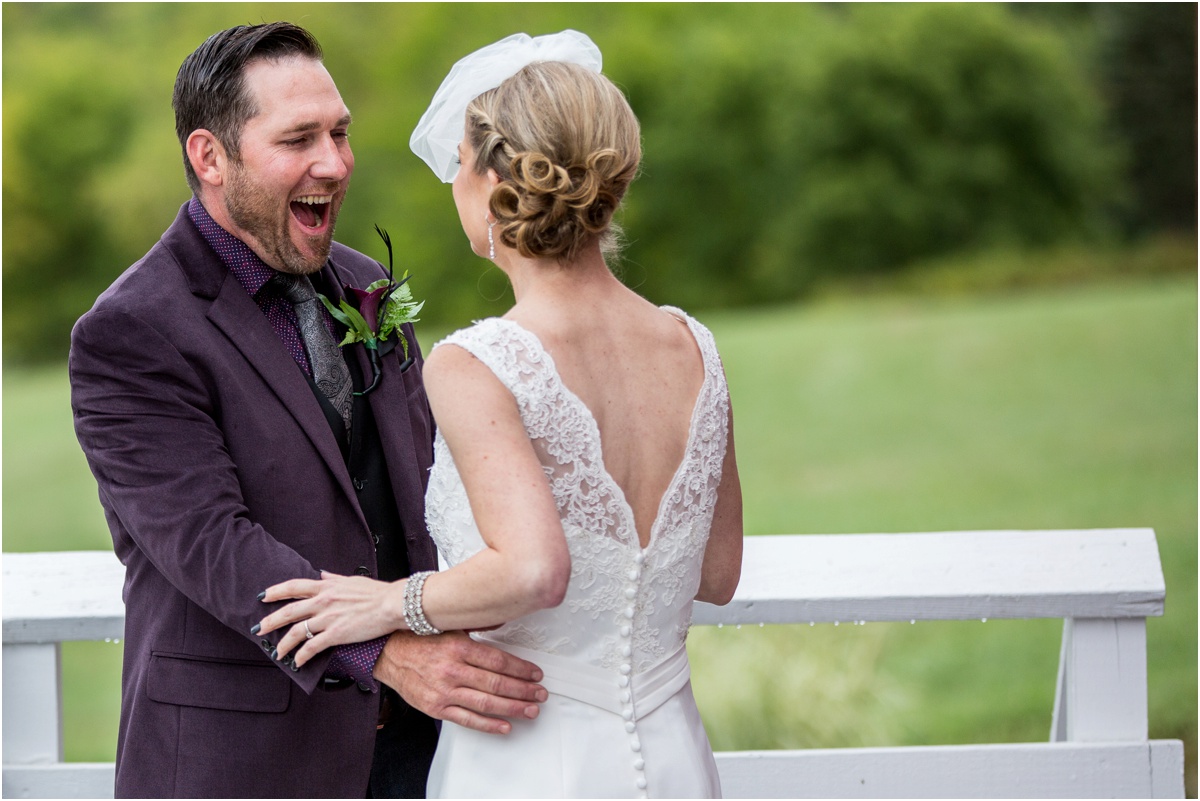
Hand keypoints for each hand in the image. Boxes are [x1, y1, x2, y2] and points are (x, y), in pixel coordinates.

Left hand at [257, 571, 402, 665]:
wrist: (391, 604)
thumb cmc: (376, 593)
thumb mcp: (352, 580)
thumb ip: (334, 578)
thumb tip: (323, 573)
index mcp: (327, 587)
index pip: (294, 587)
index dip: (276, 591)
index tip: (263, 596)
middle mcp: (323, 602)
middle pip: (289, 611)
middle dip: (270, 621)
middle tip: (258, 629)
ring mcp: (328, 618)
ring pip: (297, 631)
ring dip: (284, 644)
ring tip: (277, 652)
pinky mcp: (336, 634)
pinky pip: (312, 647)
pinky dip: (302, 656)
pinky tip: (298, 662)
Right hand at [375, 630, 546, 734]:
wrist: (389, 654)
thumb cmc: (421, 639)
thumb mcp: (451, 626)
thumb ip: (479, 628)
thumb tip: (506, 621)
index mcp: (459, 647)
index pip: (499, 661)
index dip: (522, 669)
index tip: (536, 674)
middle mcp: (452, 670)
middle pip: (497, 683)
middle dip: (523, 690)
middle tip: (540, 694)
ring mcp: (444, 691)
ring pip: (486, 703)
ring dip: (513, 708)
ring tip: (531, 710)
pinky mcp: (436, 708)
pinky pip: (467, 719)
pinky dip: (488, 725)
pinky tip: (505, 726)